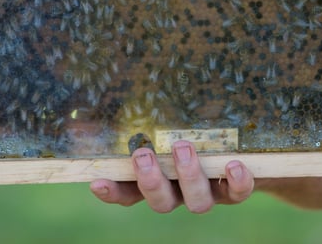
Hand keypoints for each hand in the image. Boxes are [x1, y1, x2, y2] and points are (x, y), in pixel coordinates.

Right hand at [90, 140, 254, 212]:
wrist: (243, 153)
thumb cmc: (190, 135)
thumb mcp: (161, 129)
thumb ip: (126, 124)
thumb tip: (78, 120)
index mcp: (157, 181)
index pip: (128, 194)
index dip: (113, 192)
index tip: (98, 181)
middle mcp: (180, 193)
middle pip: (161, 202)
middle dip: (150, 180)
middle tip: (142, 153)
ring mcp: (208, 194)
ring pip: (196, 202)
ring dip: (188, 176)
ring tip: (183, 146)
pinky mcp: (235, 190)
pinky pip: (237, 195)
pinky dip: (236, 182)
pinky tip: (233, 163)